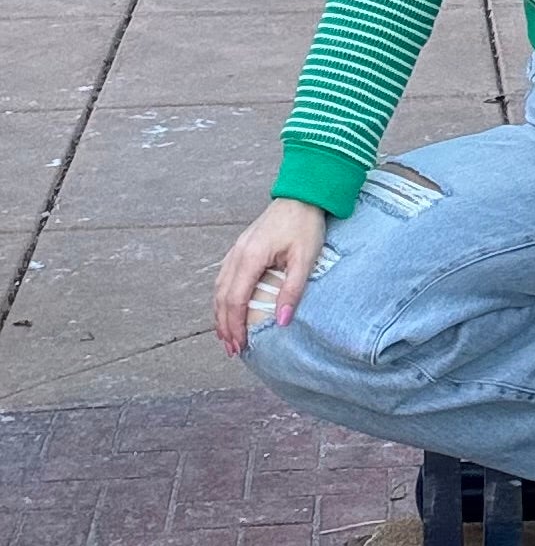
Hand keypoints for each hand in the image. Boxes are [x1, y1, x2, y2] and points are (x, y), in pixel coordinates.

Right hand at [213, 197, 326, 355]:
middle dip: (225, 326)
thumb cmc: (305, 224)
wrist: (302, 195)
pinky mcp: (241, 248)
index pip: (236, 300)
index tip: (239, 346)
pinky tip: (227, 308)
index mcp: (251, 257)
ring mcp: (236, 250)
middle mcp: (238, 254)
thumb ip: (292, 290)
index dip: (235, 326)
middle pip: (222, 297)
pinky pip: (224, 277)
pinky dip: (222, 298)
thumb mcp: (305, 259)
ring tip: (226, 336)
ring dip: (220, 314)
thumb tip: (282, 321)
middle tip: (232, 349)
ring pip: (219, 288)